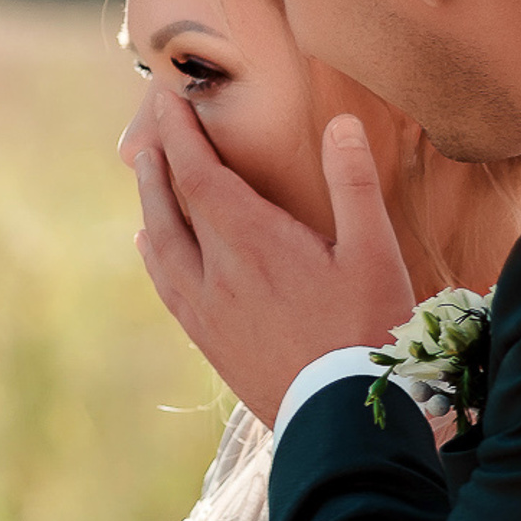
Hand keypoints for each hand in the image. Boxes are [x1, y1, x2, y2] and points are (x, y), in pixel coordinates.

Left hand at [131, 94, 414, 425]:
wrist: (341, 421)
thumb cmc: (367, 334)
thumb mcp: (374, 255)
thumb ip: (353, 186)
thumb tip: (342, 126)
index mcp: (253, 243)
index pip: (199, 174)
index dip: (180, 133)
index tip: (168, 99)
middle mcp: (216, 274)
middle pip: (170, 206)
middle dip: (158, 161)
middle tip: (152, 127)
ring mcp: (207, 312)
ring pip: (161, 247)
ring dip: (151, 205)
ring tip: (147, 177)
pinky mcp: (210, 343)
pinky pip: (167, 287)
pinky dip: (154, 255)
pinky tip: (152, 249)